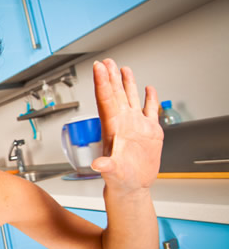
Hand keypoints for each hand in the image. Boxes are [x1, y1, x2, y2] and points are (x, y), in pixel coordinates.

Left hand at [91, 59, 162, 192]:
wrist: (132, 187)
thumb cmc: (119, 181)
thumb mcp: (112, 173)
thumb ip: (107, 166)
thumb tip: (98, 164)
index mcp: (113, 128)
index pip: (106, 100)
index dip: (102, 82)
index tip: (98, 67)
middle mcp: (123, 123)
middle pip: (115, 95)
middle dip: (111, 77)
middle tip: (106, 61)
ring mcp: (136, 126)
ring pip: (130, 99)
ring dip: (126, 84)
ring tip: (123, 68)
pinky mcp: (149, 132)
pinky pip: (149, 111)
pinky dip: (149, 99)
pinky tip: (149, 89)